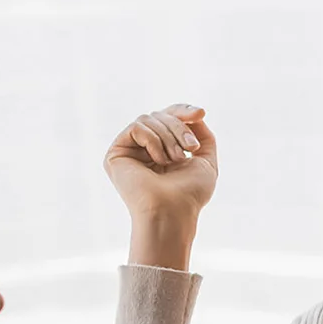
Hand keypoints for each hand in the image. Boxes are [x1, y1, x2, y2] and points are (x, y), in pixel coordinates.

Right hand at [104, 104, 218, 224]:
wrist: (173, 212)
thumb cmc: (190, 194)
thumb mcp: (206, 160)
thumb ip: (203, 135)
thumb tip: (194, 115)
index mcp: (162, 149)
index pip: (168, 116)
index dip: (184, 111)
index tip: (200, 113)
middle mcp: (143, 148)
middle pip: (160, 115)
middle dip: (180, 128)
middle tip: (190, 148)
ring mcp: (129, 151)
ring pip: (148, 118)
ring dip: (168, 137)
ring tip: (175, 160)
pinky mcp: (116, 154)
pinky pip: (136, 128)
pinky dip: (153, 141)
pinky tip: (159, 161)